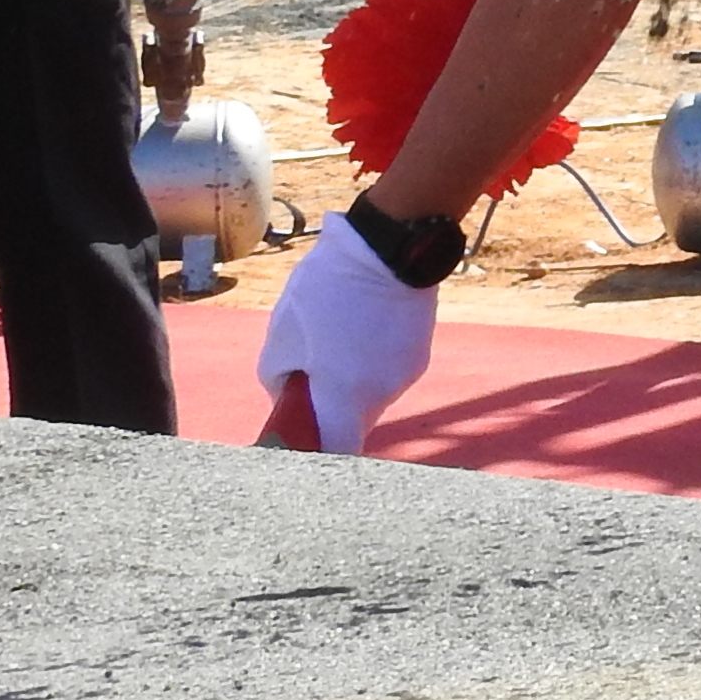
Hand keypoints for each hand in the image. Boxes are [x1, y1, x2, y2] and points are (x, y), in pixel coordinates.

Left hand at [257, 211, 439, 454]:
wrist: (390, 247)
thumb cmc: (327, 289)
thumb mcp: (282, 332)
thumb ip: (280, 377)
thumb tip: (290, 394)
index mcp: (344, 395)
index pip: (335, 452)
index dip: (316, 452)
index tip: (300, 439)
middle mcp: (381, 394)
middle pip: (352, 423)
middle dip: (329, 410)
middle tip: (310, 379)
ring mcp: (405, 375)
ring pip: (371, 397)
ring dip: (352, 384)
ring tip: (339, 342)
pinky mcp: (420, 355)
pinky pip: (389, 374)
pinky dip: (372, 364)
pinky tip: (363, 329)